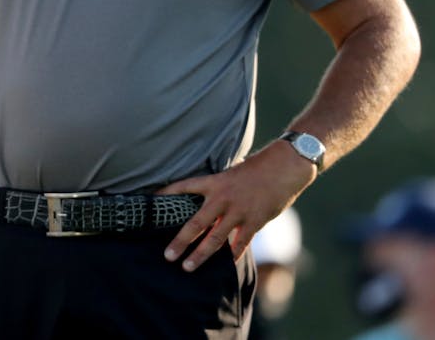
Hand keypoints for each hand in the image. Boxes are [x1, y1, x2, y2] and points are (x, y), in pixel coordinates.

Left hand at [156, 140, 315, 271]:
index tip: (150, 201)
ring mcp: (238, 212)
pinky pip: (240, 243)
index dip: (166, 193)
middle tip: (167, 256)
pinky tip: (226, 264)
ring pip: (214, 239)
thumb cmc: (258, 168)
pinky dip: (232, 254)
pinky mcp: (254, 222)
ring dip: (200, 254)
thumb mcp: (232, 172)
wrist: (284, 168)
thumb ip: (219, 186)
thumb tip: (208, 196)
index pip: (184, 187)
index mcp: (214, 182)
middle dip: (180, 241)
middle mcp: (222, 199)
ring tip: (187, 267)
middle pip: (195, 223)